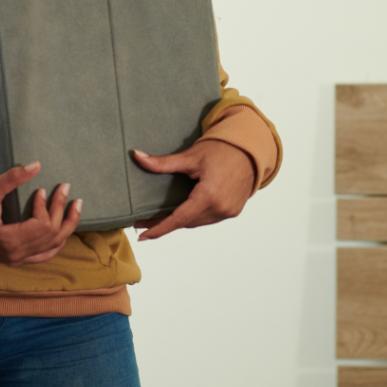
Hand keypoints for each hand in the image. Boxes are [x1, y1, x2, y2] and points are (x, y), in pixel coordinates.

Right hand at [0, 162, 81, 265]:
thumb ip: (12, 178)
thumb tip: (36, 165)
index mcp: (10, 241)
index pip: (42, 226)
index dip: (47, 206)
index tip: (41, 190)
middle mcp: (17, 254)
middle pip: (52, 234)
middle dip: (61, 209)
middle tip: (65, 187)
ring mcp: (18, 259)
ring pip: (54, 246)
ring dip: (67, 225)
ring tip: (76, 205)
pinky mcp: (18, 259)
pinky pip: (45, 255)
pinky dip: (58, 242)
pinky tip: (65, 230)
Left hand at [132, 139, 256, 240]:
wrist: (249, 150)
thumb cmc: (221, 150)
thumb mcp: (191, 157)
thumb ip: (163, 162)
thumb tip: (137, 156)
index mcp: (209, 196)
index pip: (179, 219)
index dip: (159, 229)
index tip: (143, 236)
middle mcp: (220, 208)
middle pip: (186, 222)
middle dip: (165, 223)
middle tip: (144, 221)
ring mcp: (228, 212)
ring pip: (197, 222)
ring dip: (180, 221)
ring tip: (160, 218)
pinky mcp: (232, 211)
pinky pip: (208, 219)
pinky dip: (195, 217)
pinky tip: (183, 212)